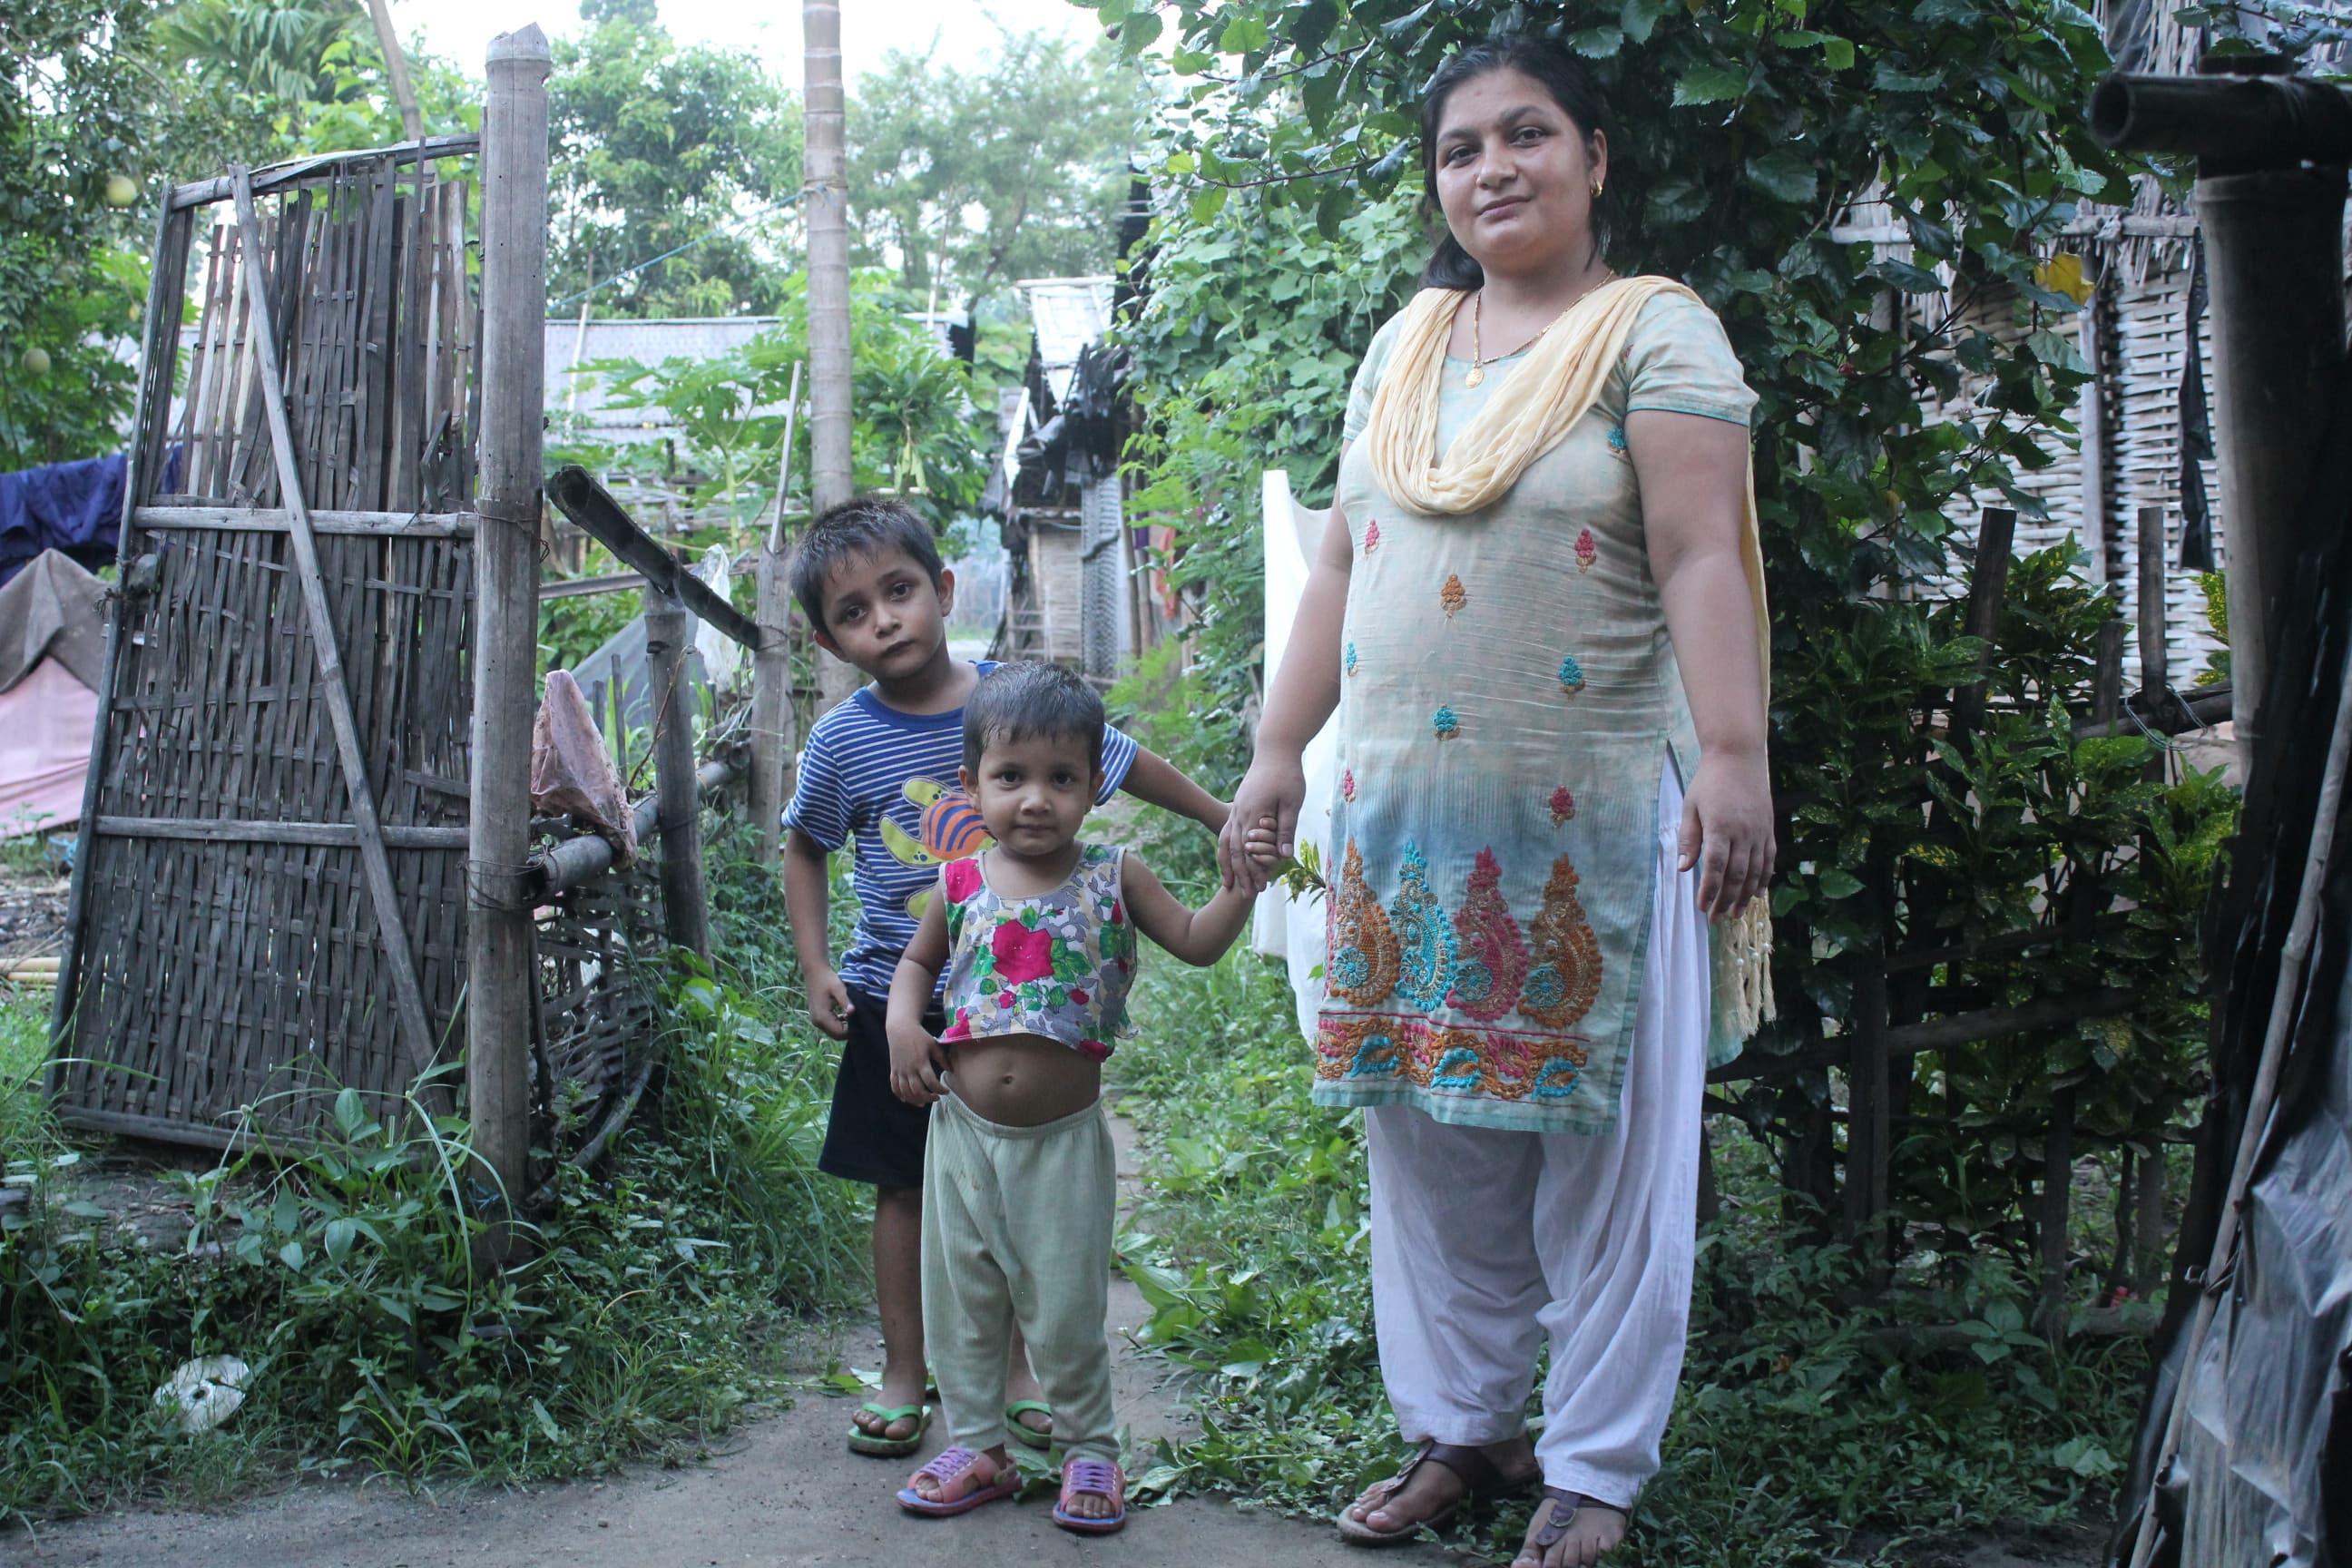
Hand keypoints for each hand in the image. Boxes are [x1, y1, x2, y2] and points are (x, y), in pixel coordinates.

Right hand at [808, 968, 851, 1040]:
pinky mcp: (817, 1017)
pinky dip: (839, 1023)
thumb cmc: (828, 979)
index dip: (852, 1029)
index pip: (840, 1033)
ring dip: (844, 1026)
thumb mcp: (839, 989)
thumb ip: (845, 1001)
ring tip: (851, 1013)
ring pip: (834, 1032)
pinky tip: (845, 1013)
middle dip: (848, 1029)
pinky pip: (830, 1026)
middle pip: (837, 1035)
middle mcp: (817, 1022)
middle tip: (858, 1017)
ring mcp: (816, 1021)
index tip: (860, 1019)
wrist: (815, 972)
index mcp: (822, 1017)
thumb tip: (853, 1011)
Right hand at [886, 1020, 947, 1106]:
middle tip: (936, 1098)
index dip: (939, 1089)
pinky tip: (907, 1099)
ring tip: (924, 1102)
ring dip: (915, 1100)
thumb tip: (951, 1070)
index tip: (946, 1091)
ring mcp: (900, 1071)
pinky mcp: (893, 1070)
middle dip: (928, 1098)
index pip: (930, 1082)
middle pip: (917, 1091)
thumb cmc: (919, 1036)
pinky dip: (900, 1095)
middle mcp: (909, 1069)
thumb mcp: (933, 1045)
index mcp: (921, 1062)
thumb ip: (942, 1058)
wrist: (900, 1029)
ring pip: (905, 1092)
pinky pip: (894, 1087)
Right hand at [1222, 752, 1306, 892]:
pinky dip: (1228, 850)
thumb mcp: (1292, 802)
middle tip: (1247, 896)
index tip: (1260, 888)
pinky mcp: (1238, 806)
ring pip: (1227, 843)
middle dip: (1241, 875)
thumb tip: (1284, 855)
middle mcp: (1240, 814)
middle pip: (1236, 851)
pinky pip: (1228, 833)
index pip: (1250, 851)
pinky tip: (1232, 860)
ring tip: (1230, 884)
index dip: (1254, 871)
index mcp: (1253, 814)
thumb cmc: (1287, 774)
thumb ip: (1286, 828)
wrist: (1275, 750)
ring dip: (1230, 865)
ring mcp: (1237, 810)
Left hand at [1678, 750, 1775, 920]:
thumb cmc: (1709, 782)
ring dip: (1745, 896)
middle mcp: (1743, 832)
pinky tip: (1758, 895)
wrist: (1738, 757)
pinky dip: (1764, 879)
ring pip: (1755, 871)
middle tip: (1716, 918)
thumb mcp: (1691, 807)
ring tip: (1735, 914)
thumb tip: (1684, 869)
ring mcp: (1759, 832)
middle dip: (1726, 900)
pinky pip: (1769, 860)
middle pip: (1736, 875)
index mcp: (1720, 827)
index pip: (1716, 867)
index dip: (1710, 890)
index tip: (1702, 907)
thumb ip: (1689, 839)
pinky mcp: (1769, 829)